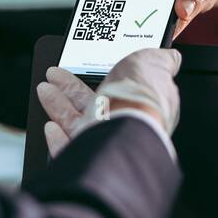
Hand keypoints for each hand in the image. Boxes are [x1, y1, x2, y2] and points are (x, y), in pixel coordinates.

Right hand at [36, 48, 181, 155]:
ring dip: (59, 105)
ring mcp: (103, 143)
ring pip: (77, 123)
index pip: (122, 88)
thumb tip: (172, 57)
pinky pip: (68, 149)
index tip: (88, 66)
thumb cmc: (139, 97)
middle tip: (55, 76)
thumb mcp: (154, 62)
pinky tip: (50, 127)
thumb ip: (161, 60)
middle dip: (71, 88)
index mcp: (142, 104)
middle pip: (94, 105)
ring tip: (44, 90)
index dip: (104, 75)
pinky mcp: (85, 160)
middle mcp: (123, 126)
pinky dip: (57, 138)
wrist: (121, 131)